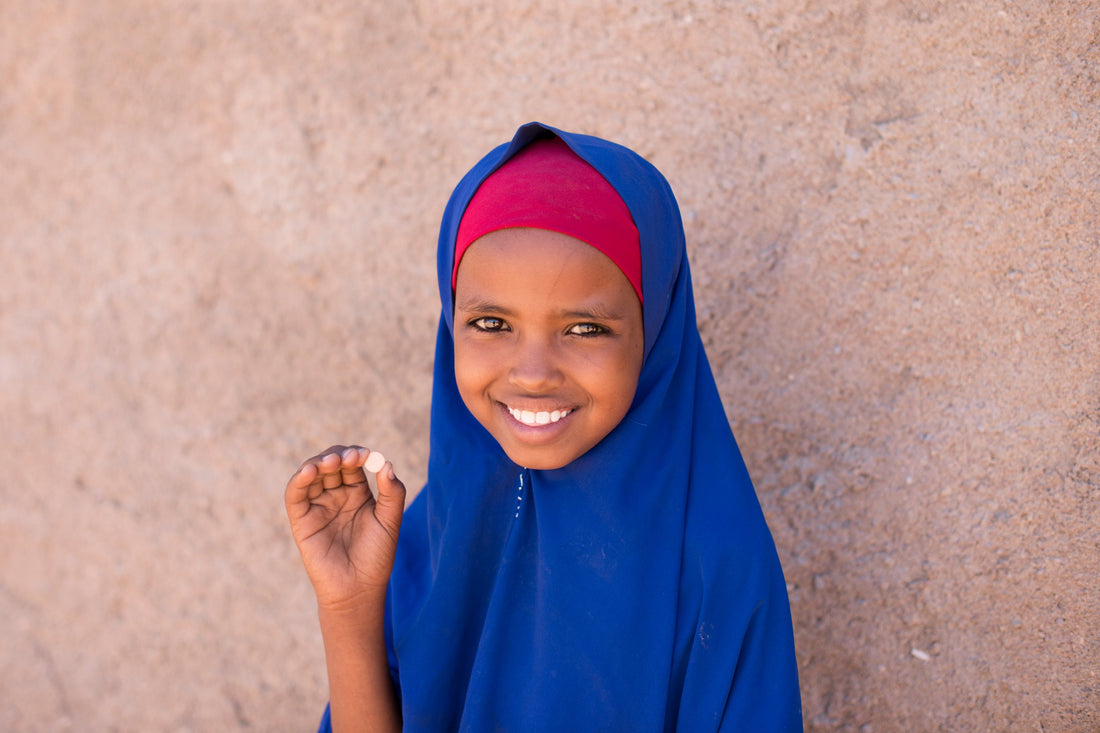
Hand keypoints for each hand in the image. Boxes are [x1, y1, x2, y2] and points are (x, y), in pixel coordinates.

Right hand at [285, 446, 406, 609]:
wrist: (358, 588)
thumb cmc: (377, 556)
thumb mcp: (390, 521)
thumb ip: (392, 493)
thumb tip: (386, 463)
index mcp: (357, 492)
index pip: (353, 463)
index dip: (356, 455)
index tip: (365, 455)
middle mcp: (335, 495)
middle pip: (331, 464)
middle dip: (338, 456)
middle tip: (349, 457)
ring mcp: (317, 505)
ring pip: (312, 474)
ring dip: (319, 463)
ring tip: (331, 463)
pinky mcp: (301, 519)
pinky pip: (295, 494)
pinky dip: (298, 480)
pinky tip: (309, 472)